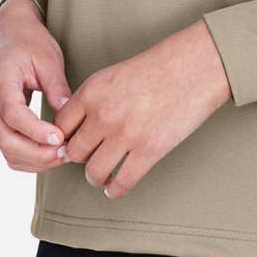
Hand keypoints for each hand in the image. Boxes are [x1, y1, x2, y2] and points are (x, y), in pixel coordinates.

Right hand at [0, 0, 73, 172]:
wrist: (10, 31)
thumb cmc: (30, 41)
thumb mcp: (48, 58)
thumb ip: (56, 87)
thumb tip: (67, 116)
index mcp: (0, 80)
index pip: (14, 115)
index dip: (36, 131)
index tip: (60, 138)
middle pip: (6, 139)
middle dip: (37, 153)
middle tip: (66, 153)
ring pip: (5, 149)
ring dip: (33, 159)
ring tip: (62, 155)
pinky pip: (7, 146)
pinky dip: (27, 156)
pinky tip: (49, 153)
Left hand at [54, 19, 231, 198]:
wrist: (195, 66)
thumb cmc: (158, 67)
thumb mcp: (115, 74)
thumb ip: (93, 100)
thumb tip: (78, 130)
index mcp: (93, 91)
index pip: (61, 126)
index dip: (66, 137)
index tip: (75, 141)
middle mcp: (104, 113)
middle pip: (75, 152)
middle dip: (83, 157)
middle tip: (93, 156)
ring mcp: (125, 134)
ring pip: (93, 173)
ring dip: (96, 176)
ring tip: (104, 174)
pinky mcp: (149, 151)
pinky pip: (121, 183)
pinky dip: (115, 189)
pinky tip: (116, 185)